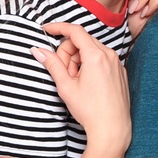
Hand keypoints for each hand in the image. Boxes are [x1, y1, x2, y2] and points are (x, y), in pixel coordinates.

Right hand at [32, 22, 129, 148]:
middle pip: (82, 41)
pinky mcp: (120, 72)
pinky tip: (87, 84)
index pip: (75, 31)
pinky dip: (90, 66)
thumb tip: (38, 50)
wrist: (112, 129)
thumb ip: (52, 64)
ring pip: (91, 50)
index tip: (46, 29)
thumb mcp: (65, 86)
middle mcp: (109, 55)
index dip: (58, 27)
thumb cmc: (90, 110)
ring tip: (76, 82)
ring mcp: (117, 63)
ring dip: (78, 61)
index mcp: (96, 56)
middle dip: (68, 53)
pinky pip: (101, 60)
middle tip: (64, 74)